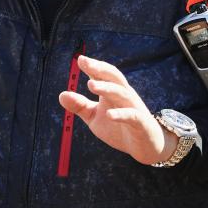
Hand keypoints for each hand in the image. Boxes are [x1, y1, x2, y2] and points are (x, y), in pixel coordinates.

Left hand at [58, 55, 177, 165]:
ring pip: (122, 93)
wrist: (145, 147)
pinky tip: (110, 115)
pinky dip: (121, 114)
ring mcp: (134, 108)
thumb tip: (61, 94)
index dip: (93, 66)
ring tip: (91, 85)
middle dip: (101, 69)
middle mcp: (124, 96)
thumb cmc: (119, 128)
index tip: (80, 59)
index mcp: (113, 92)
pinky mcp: (141, 123)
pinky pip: (132, 116)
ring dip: (108, 88)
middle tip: (86, 64)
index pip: (103, 75)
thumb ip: (80, 106)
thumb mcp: (95, 118)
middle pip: (115, 77)